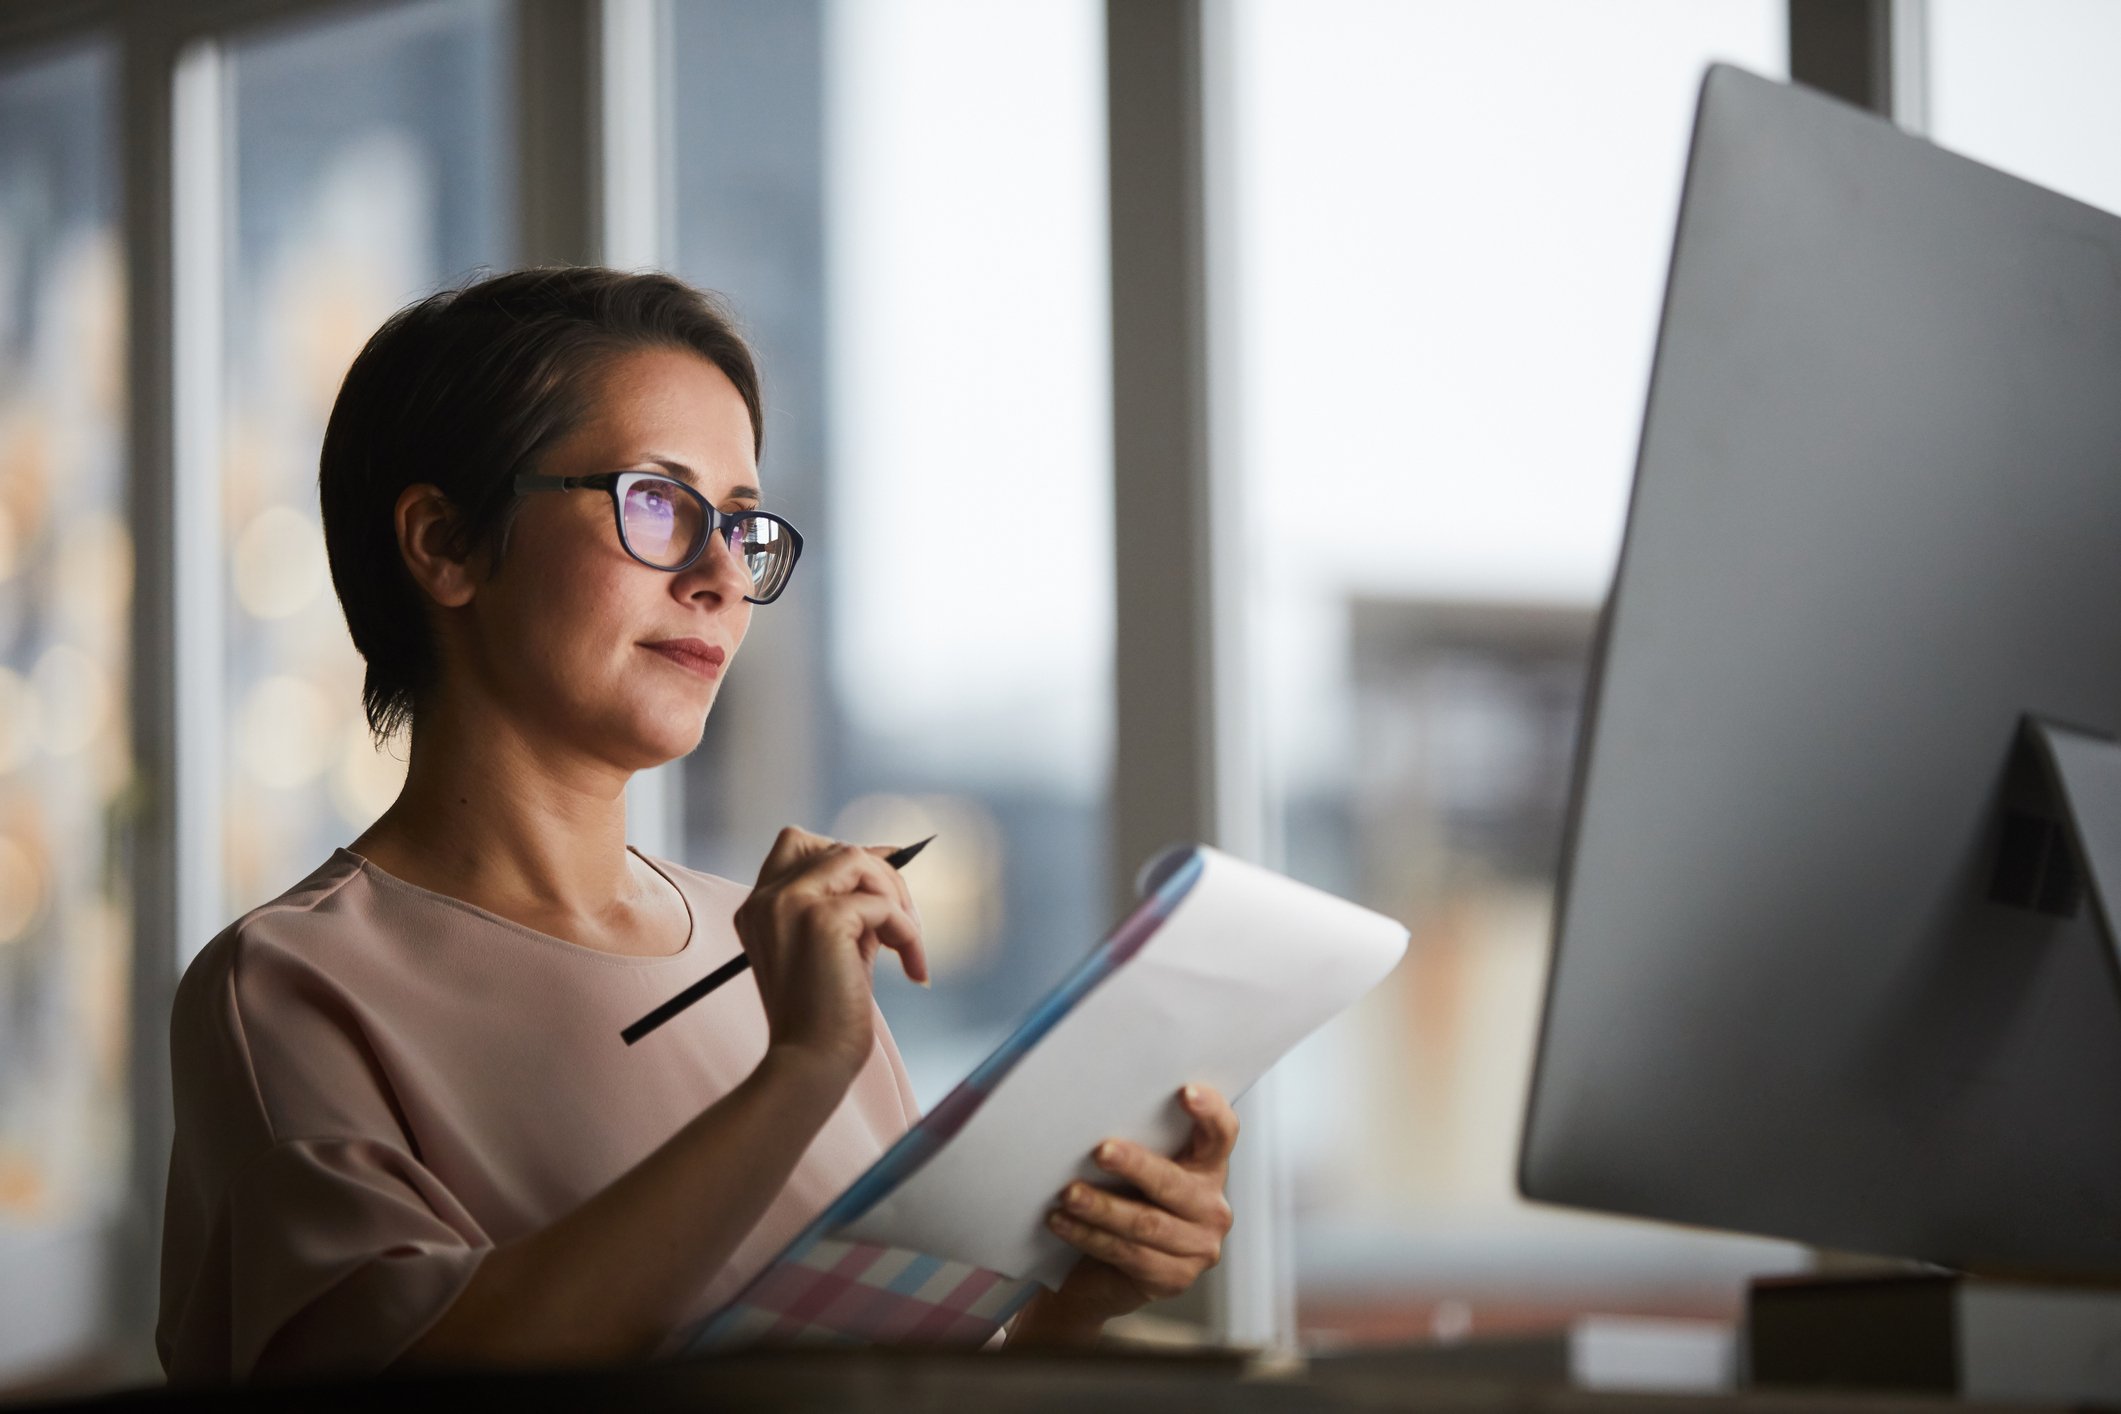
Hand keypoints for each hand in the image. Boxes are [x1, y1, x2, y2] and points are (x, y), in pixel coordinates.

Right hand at [734, 826, 928, 1083]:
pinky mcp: (819, 919)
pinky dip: (907, 933)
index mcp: (760, 907)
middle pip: (835, 847)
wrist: (811, 1064)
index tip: (886, 881)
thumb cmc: (824, 1017)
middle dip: (882, 877)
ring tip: (907, 944)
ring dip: (896, 898)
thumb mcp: (833, 948)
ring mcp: (788, 903)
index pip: (797, 844)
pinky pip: (882, 905)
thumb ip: (848, 905)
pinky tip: (912, 968)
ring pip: (858, 860)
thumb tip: (887, 863)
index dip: (848, 854)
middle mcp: (765, 898)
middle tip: (904, 923)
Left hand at [1011, 1083, 1238, 1344]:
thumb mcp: (1133, 1172)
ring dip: (1101, 1208)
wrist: (1104, 1273)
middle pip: (1173, 1183)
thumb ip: (1136, 1145)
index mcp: (1208, 1168)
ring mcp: (1199, 1248)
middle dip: (1135, 1165)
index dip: (1210, 1112)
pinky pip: (1128, 1254)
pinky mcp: (1174, 1278)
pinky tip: (1062, 1223)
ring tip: (1069, 1194)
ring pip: (1146, 1223)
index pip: (1222, 1134)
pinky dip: (1090, 1236)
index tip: (1186, 1092)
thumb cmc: (1121, 1202)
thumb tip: (1096, 1111)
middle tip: (1100, 1151)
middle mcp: (1212, 1208)